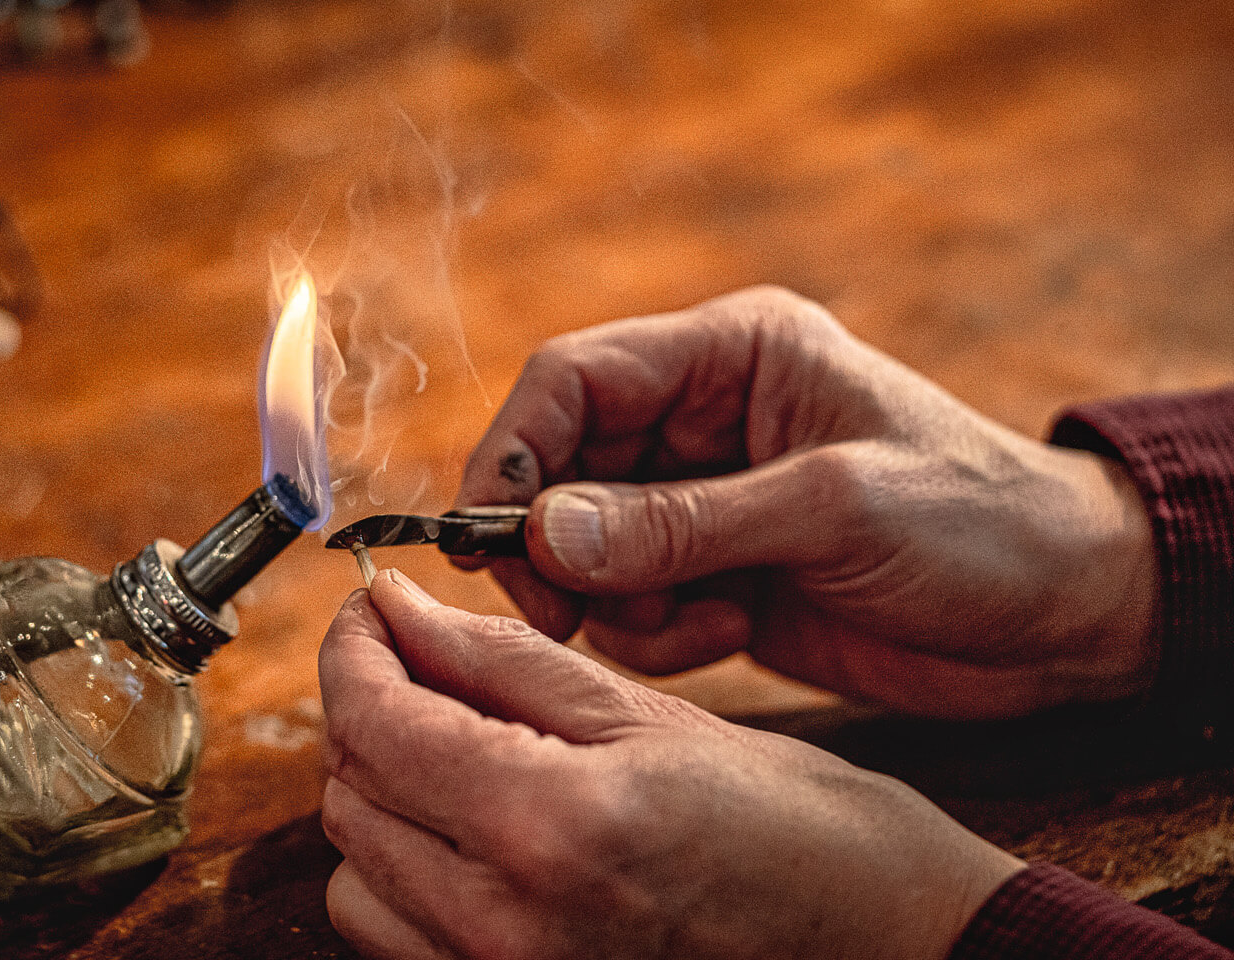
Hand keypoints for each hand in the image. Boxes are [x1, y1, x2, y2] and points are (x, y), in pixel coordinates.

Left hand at [319, 571, 1024, 959]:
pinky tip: (474, 827)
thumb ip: (505, 661)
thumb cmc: (799, 831)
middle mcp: (503, 924)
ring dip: (384, 796)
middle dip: (371, 709)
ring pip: (355, 873)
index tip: (368, 608)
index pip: (376, 722)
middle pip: (350, 794)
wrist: (879, 946)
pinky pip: (395, 935)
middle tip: (425, 659)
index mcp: (546, 826)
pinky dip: (407, 871)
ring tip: (459, 749)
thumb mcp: (651, 715)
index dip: (353, 647)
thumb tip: (401, 610)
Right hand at [456, 286, 1157, 718]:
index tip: (486, 534)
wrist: (1062, 614)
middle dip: (552, 544)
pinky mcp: (713, 572)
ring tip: (709, 618)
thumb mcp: (830, 509)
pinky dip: (658, 633)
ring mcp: (704, 501)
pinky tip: (734, 630)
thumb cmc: (974, 524)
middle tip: (563, 611)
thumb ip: (680, 523)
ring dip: (619, 599)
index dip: (514, 449)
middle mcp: (702, 420)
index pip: (575, 378)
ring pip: (584, 547)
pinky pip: (630, 604)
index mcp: (731, 357)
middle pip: (560, 467)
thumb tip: (540, 530)